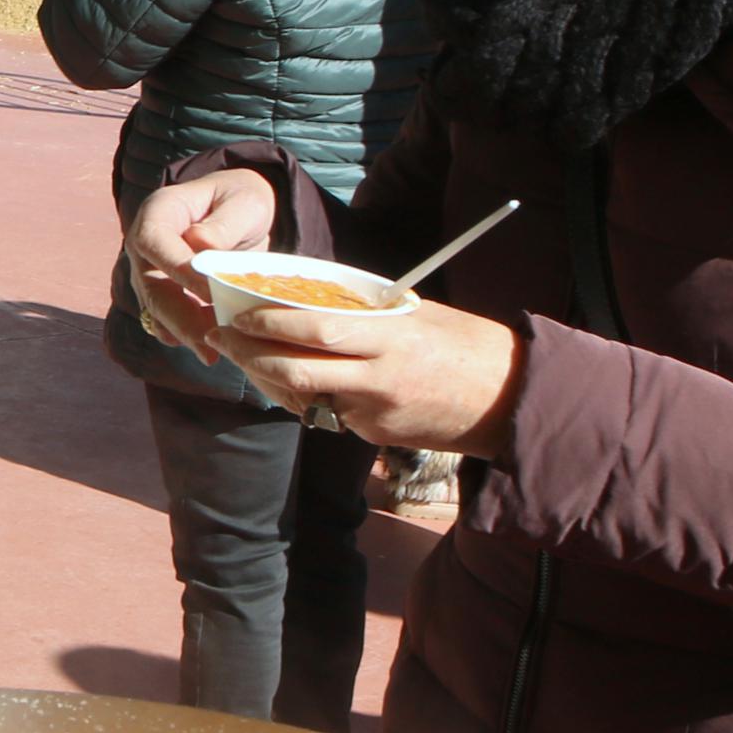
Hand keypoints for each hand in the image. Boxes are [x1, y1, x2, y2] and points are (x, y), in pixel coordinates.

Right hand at [124, 170, 277, 357]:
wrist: (238, 210)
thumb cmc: (242, 199)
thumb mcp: (245, 200)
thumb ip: (225, 222)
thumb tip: (200, 244)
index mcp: (158, 212)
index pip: (154, 242)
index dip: (179, 270)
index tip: (212, 293)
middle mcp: (144, 246)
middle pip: (151, 286)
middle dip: (179, 318)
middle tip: (208, 345)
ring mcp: (150, 273)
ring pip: (157, 310)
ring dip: (183, 335)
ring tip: (212, 355)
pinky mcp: (162, 295)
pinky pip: (168, 321)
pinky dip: (187, 337)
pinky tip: (213, 348)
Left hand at [215, 295, 525, 459]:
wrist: (509, 399)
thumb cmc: (462, 344)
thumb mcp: (415, 315)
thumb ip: (365, 312)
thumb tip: (308, 297)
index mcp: (388, 336)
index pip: (315, 328)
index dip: (270, 323)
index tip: (239, 314)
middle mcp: (377, 376)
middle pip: (296, 368)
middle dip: (252, 354)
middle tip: (224, 337)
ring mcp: (374, 411)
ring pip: (304, 396)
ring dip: (270, 380)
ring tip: (250, 358)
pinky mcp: (375, 434)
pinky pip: (329, 414)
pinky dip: (309, 398)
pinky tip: (299, 383)